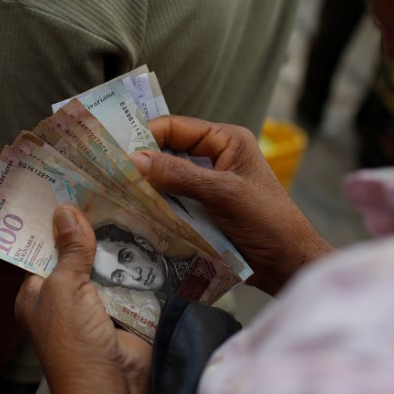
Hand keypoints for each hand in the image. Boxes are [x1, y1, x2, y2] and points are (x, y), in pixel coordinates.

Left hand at [14, 206, 151, 393]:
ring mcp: (97, 301)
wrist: (114, 386)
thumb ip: (69, 251)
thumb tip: (65, 210)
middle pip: (78, 252)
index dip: (56, 222)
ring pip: (107, 262)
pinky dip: (139, 261)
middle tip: (106, 187)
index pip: (43, 248)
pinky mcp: (126, 307)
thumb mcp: (64, 290)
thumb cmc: (73, 342)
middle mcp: (65, 296)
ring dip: (118, 242)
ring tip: (130, 199)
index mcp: (37, 293)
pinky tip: (149, 230)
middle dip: (92, 227)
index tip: (70, 188)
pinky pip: (131, 277)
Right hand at [129, 115, 334, 295]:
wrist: (288, 266)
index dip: (144, 136)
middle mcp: (214, 158)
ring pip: (166, 180)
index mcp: (226, 140)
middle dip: (140, 163)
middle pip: (167, 153)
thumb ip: (179, 175)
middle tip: (104, 173)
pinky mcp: (202, 212)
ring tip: (111, 194)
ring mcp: (207, 186)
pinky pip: (172, 203)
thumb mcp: (223, 193)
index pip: (175, 127)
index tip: (112, 151)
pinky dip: (155, 208)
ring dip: (145, 188)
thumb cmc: (267, 222)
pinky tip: (132, 214)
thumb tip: (133, 159)